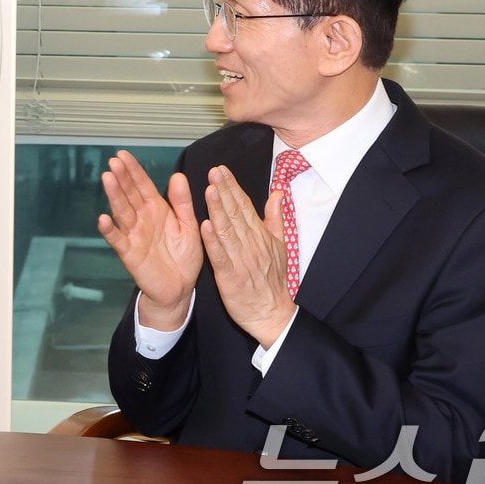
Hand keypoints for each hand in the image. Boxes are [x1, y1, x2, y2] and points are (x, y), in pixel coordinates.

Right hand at [96, 151, 202, 330]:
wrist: (180, 288)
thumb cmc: (184, 257)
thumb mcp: (189, 226)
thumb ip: (183, 203)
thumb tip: (178, 176)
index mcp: (157, 209)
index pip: (143, 185)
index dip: (134, 170)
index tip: (123, 155)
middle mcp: (142, 219)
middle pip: (129, 195)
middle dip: (121, 178)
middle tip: (113, 162)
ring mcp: (134, 235)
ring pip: (122, 212)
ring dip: (114, 196)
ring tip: (107, 179)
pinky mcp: (130, 253)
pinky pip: (118, 240)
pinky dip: (109, 231)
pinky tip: (103, 219)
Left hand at [199, 165, 295, 347]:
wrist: (272, 313)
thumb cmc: (272, 280)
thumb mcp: (280, 246)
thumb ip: (275, 218)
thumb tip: (277, 193)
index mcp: (260, 235)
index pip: (245, 206)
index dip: (233, 187)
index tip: (221, 169)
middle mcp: (251, 244)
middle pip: (236, 213)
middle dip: (224, 191)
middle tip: (213, 171)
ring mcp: (241, 259)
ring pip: (227, 230)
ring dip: (218, 210)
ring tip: (209, 190)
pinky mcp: (230, 276)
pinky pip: (220, 256)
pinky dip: (213, 241)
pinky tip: (204, 226)